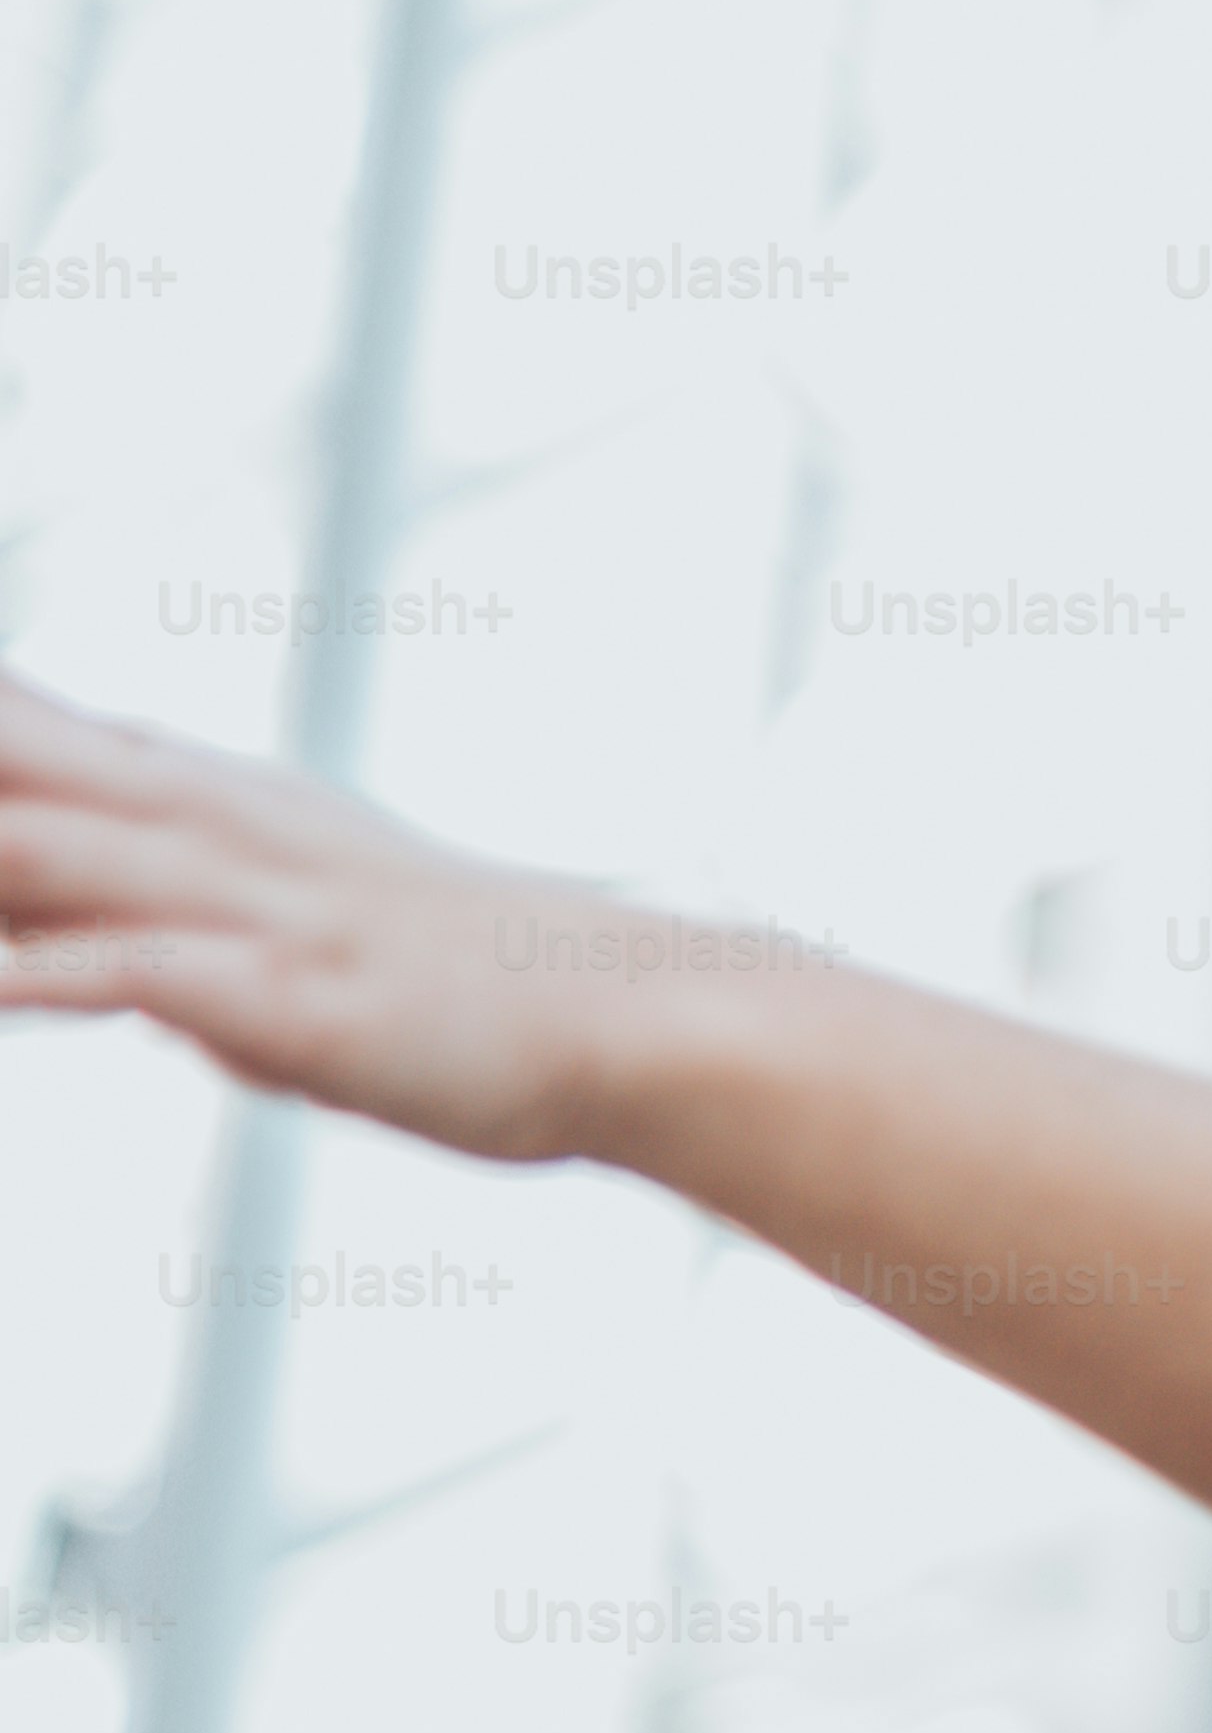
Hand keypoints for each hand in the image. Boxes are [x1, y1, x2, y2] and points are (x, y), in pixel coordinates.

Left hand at [0, 665, 723, 1162]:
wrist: (630, 1013)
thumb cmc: (463, 983)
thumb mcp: (293, 907)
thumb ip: (162, 899)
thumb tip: (69, 929)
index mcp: (191, 792)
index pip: (9, 719)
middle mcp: (197, 818)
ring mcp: (240, 899)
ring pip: (33, 849)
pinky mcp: (286, 992)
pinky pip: (129, 969)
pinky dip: (35, 970)